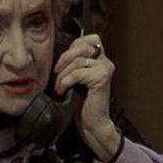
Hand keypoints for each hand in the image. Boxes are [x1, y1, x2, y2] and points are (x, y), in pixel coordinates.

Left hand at [54, 34, 120, 162]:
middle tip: (57, 74)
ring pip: (77, 61)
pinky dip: (66, 81)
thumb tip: (59, 55)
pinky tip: (63, 91)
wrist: (92, 124)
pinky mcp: (102, 78)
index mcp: (100, 60)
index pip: (88, 39)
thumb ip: (73, 64)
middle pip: (81, 46)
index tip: (62, 63)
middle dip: (64, 59)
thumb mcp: (75, 79)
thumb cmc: (81, 103)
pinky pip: (78, 73)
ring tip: (59, 86)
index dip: (72, 47)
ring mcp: (105, 69)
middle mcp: (105, 62)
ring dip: (63, 74)